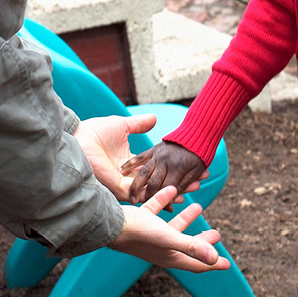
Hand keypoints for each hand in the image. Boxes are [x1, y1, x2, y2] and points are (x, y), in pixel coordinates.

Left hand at [75, 114, 199, 203]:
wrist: (80, 137)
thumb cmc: (96, 131)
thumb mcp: (123, 125)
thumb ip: (139, 125)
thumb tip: (154, 120)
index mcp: (128, 164)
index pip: (156, 170)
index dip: (174, 169)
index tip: (192, 166)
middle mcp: (127, 177)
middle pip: (158, 183)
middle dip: (180, 183)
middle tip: (199, 181)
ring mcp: (123, 184)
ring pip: (154, 192)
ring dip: (174, 191)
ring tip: (194, 188)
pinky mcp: (118, 188)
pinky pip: (143, 195)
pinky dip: (161, 195)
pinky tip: (177, 193)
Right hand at [111, 185, 230, 272]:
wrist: (107, 223)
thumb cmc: (139, 233)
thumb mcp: (169, 238)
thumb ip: (192, 246)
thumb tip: (216, 258)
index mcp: (169, 255)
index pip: (196, 263)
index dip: (212, 264)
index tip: (227, 263)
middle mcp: (160, 247)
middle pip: (187, 246)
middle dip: (202, 241)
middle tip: (217, 234)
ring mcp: (149, 234)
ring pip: (172, 227)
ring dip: (186, 218)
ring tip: (198, 206)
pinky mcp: (139, 220)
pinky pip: (155, 210)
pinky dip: (165, 200)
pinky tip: (172, 189)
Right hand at [120, 141, 208, 204]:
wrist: (197, 132)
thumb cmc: (200, 154)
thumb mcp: (197, 170)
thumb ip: (185, 184)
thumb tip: (174, 199)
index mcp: (177, 168)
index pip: (167, 189)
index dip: (167, 201)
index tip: (167, 209)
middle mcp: (165, 162)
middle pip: (152, 183)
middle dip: (147, 197)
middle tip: (142, 206)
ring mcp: (157, 155)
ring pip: (142, 173)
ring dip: (134, 186)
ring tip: (129, 198)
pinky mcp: (153, 149)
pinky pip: (138, 158)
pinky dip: (129, 165)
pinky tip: (120, 172)